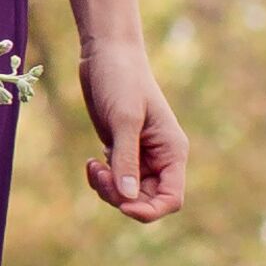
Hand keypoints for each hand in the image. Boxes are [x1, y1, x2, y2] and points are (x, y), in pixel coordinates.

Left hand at [76, 35, 190, 223]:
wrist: (106, 55)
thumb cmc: (121, 80)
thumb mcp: (123, 119)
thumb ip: (126, 159)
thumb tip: (127, 198)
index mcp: (172, 152)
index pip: (172, 198)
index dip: (149, 210)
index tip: (122, 205)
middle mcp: (160, 158)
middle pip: (147, 200)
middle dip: (122, 197)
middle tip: (100, 175)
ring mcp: (141, 155)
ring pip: (129, 192)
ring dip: (109, 189)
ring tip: (94, 167)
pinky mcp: (122, 149)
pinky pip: (116, 179)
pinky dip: (103, 178)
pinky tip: (92, 162)